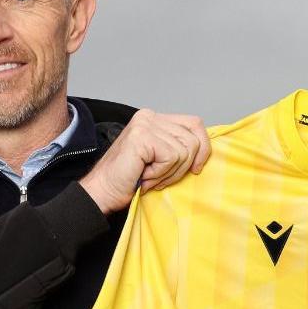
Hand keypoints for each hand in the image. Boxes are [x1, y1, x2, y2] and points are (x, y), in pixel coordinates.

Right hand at [79, 108, 211, 213]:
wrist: (102, 192)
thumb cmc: (129, 180)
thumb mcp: (160, 159)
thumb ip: (178, 147)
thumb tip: (205, 149)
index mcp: (154, 119)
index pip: (195, 124)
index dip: (203, 148)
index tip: (196, 169)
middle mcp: (149, 116)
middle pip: (193, 139)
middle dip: (182, 167)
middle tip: (160, 177)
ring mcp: (145, 124)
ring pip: (184, 151)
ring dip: (169, 172)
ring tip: (149, 177)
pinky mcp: (142, 136)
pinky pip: (171, 157)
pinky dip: (160, 174)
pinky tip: (144, 176)